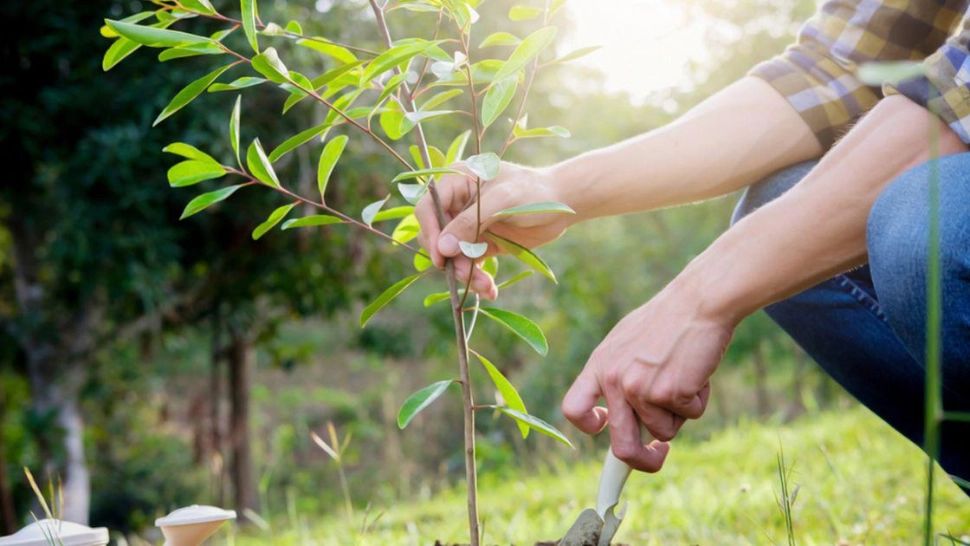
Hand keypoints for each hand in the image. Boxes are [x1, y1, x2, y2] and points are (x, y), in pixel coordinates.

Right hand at [414, 162, 572, 298]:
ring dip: (465, 273)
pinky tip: (489, 290)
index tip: (440, 256)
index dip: (430, 232)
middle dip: (450, 258)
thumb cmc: (534, 192)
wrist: (563, 204)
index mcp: (457, 182)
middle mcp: (458, 204)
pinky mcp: (481, 244)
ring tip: (485, 286)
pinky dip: (477, 279)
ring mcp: (469, 226)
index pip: (428, 208)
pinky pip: (470, 264)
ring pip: (453, 255)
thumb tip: (442, 248)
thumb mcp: (502, 201)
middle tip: (465, 274)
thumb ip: (470, 222)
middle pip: (437, 236)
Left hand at [560, 281, 733, 471]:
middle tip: (658, 456)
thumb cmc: (667, 320)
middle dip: (642, 461)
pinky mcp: (671, 393)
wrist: (699, 302)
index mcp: (599, 365)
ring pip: (664, 430)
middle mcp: (615, 380)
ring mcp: (642, 389)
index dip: (588, 426)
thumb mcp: (626, 343)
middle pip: (621, 445)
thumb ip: (618, 375)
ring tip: (685, 374)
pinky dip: (699, 400)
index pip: (574, 409)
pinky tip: (698, 370)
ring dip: (680, 412)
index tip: (605, 427)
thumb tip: (620, 416)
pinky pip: (691, 416)